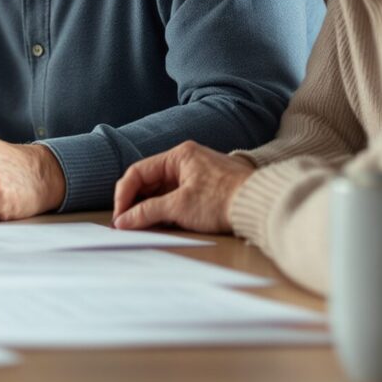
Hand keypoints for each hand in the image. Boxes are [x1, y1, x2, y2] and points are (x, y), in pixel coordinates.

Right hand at [111, 141, 251, 233]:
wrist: (263, 206)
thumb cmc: (225, 200)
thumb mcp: (180, 207)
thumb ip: (147, 212)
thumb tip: (122, 221)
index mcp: (179, 155)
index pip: (138, 172)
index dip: (124, 195)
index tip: (119, 216)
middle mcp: (187, 159)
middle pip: (149, 180)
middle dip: (136, 202)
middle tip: (126, 224)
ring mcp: (198, 173)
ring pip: (162, 189)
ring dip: (150, 207)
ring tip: (142, 226)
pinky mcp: (207, 187)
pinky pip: (177, 195)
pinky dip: (166, 208)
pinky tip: (162, 222)